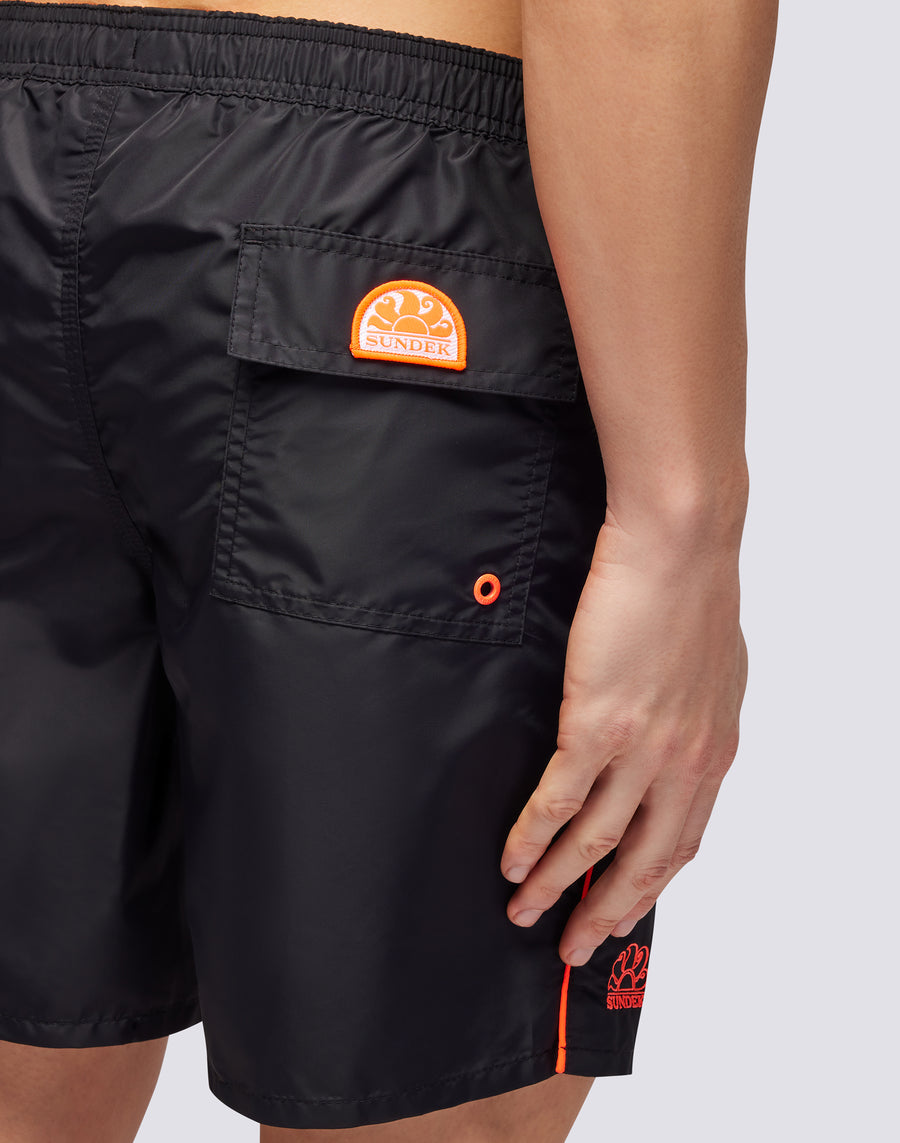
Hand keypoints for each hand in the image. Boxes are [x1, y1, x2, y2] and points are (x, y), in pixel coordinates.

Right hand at [500, 508, 748, 964]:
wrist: (679, 547)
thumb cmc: (691, 594)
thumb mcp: (711, 673)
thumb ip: (693, 719)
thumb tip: (671, 740)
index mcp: (712, 753)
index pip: (682, 841)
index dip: (647, 886)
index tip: (621, 915)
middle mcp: (684, 765)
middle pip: (643, 862)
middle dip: (604, 912)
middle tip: (574, 946)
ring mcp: (642, 751)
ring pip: (595, 842)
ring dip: (556, 885)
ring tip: (525, 911)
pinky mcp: (597, 726)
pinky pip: (558, 801)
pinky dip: (531, 838)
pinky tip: (511, 858)